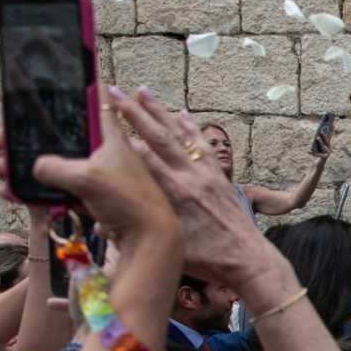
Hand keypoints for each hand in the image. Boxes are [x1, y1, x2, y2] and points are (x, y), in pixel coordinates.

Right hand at [0, 89, 176, 250]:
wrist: (149, 239)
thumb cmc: (127, 200)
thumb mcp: (87, 177)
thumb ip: (55, 167)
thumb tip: (36, 167)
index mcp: (108, 134)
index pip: (88, 100)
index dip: (63, 93)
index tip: (33, 92)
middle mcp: (101, 150)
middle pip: (58, 136)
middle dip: (24, 138)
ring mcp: (96, 174)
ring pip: (53, 163)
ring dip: (23, 166)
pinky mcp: (92, 197)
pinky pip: (57, 188)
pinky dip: (35, 190)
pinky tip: (11, 192)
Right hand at [104, 87, 265, 282]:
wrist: (249, 260)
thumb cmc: (208, 260)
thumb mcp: (168, 247)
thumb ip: (137, 234)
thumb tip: (100, 225)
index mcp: (176, 194)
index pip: (143, 156)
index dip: (122, 136)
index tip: (103, 116)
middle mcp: (191, 177)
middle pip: (159, 136)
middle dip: (135, 112)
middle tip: (115, 91)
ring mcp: (208, 174)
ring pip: (181, 134)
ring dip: (160, 111)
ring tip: (142, 90)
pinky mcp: (219, 176)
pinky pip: (203, 144)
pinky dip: (192, 127)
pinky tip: (182, 112)